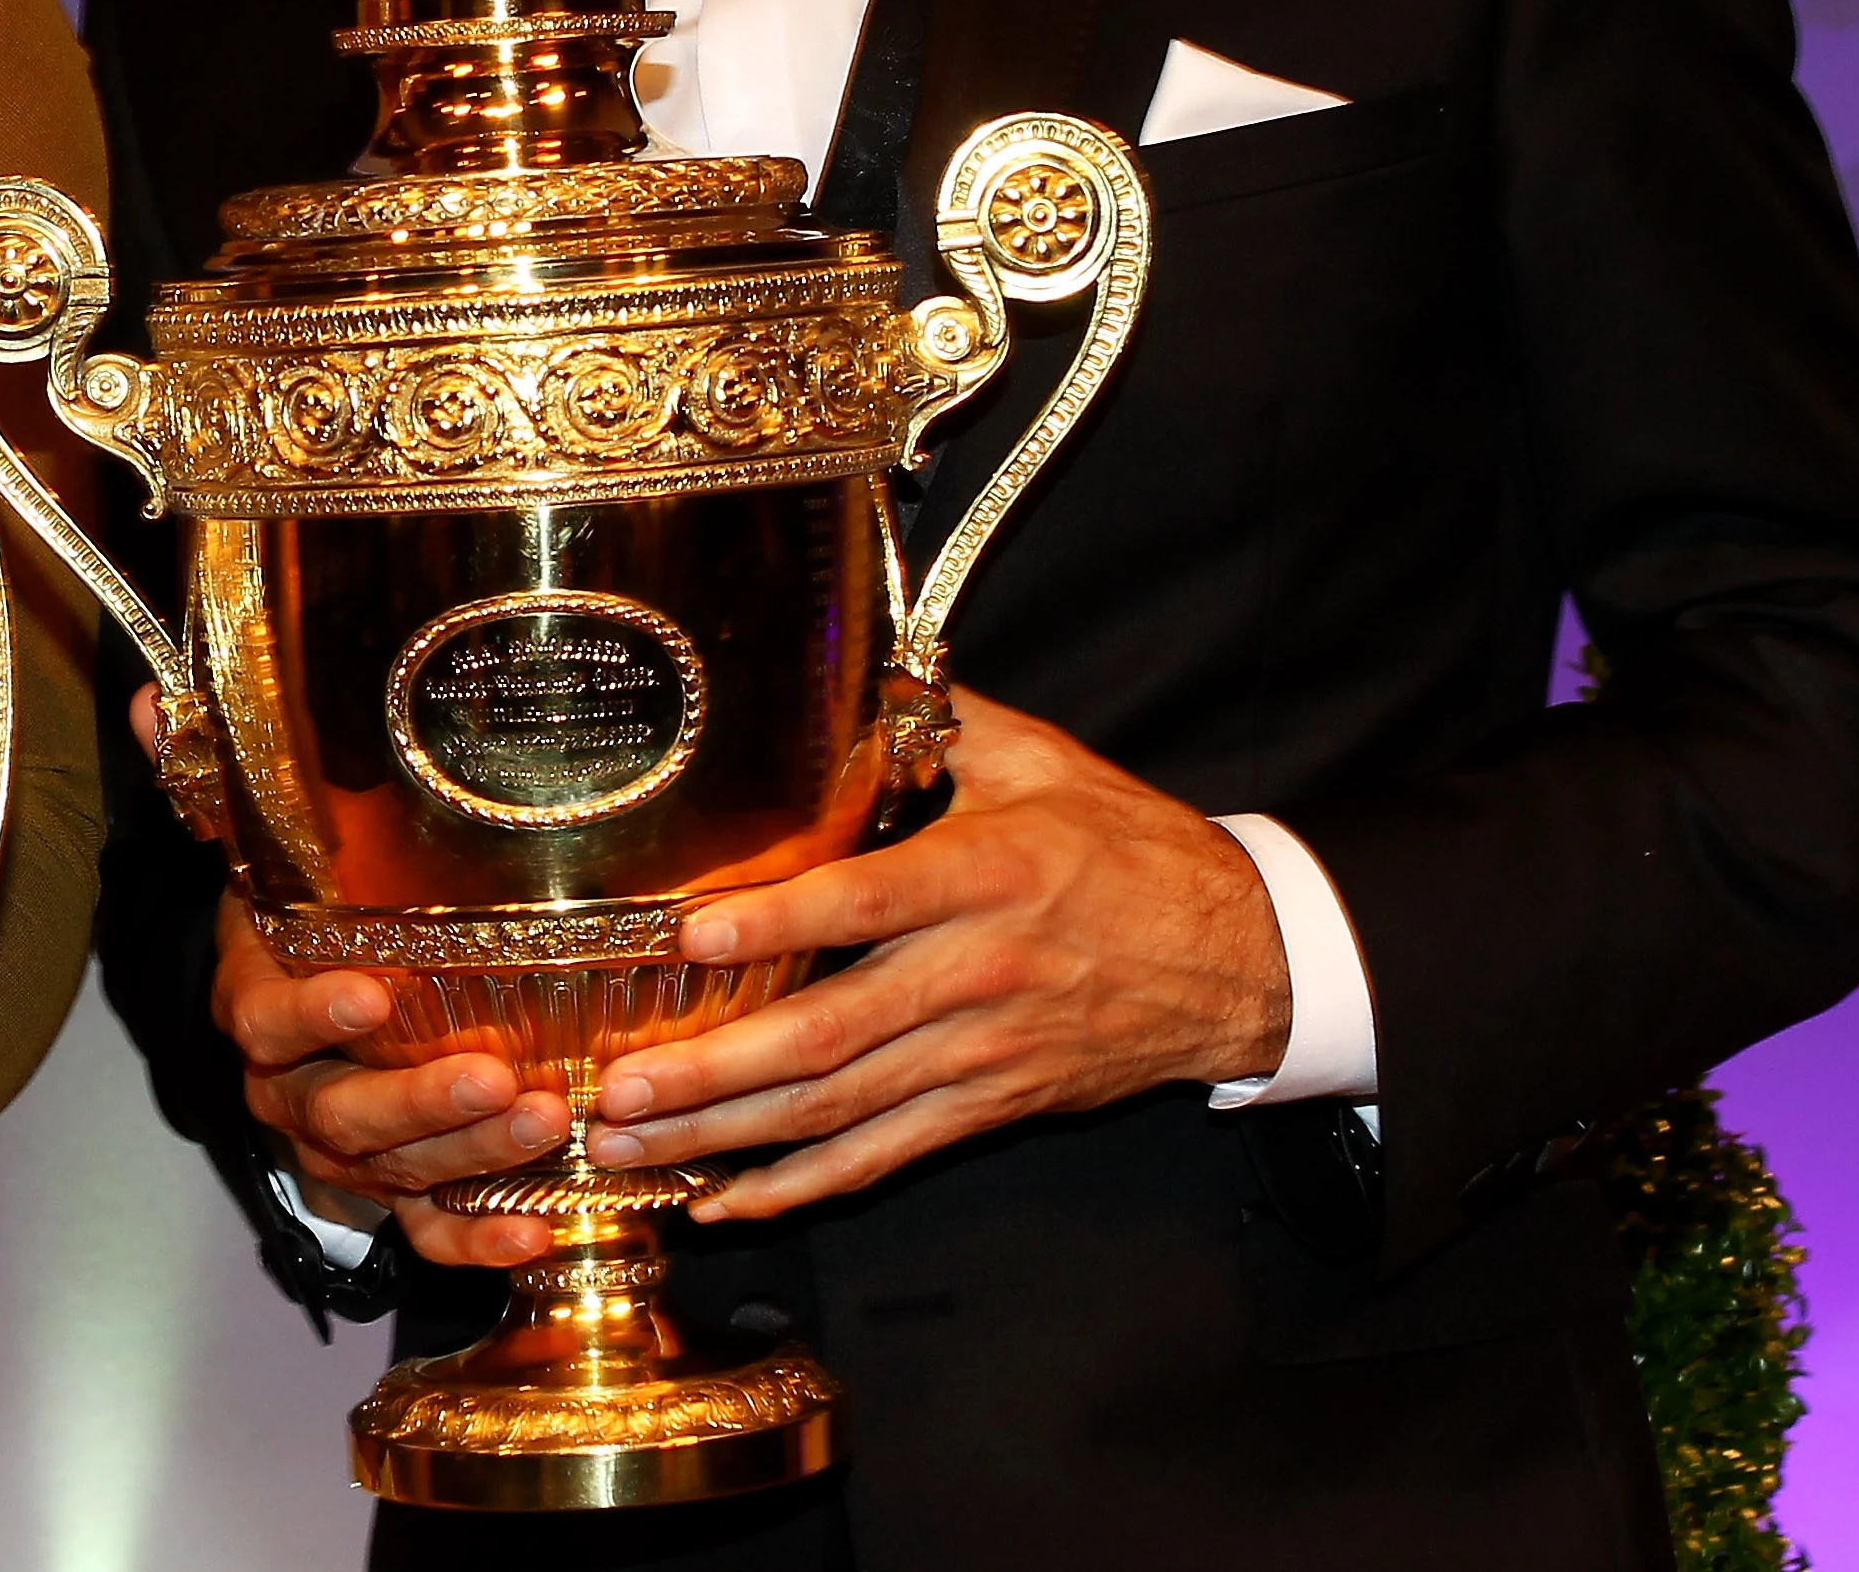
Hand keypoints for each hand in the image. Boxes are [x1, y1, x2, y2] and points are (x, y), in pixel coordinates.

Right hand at [134, 688, 561, 1270]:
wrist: (316, 1020)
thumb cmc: (306, 924)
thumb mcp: (267, 851)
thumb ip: (223, 786)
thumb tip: (156, 694)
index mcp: (258, 1007)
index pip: (266, 1020)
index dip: (311, 1014)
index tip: (371, 993)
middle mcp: (292, 1092)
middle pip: (340, 1114)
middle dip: (418, 1102)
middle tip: (496, 1077)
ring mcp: (344, 1154)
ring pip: (395, 1173)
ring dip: (469, 1159)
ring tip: (546, 1126)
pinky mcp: (398, 1198)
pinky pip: (429, 1233)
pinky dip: (479, 1242)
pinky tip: (538, 1232)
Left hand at [584, 690, 1289, 1220]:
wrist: (1242, 958)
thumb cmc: (1135, 852)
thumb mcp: (1047, 762)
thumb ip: (945, 717)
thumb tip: (863, 657)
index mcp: (987, 876)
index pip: (868, 902)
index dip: (778, 923)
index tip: (691, 938)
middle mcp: (978, 972)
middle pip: (829, 1035)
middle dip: (714, 1072)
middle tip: (615, 1091)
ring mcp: (983, 1052)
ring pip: (840, 1110)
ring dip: (728, 1137)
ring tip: (630, 1146)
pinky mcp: (992, 1105)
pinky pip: (885, 1156)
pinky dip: (803, 1186)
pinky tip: (724, 1200)